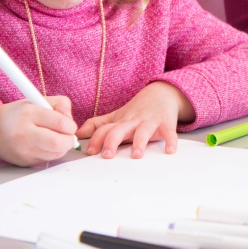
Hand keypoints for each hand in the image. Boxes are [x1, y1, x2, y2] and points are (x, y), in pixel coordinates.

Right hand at [0, 96, 77, 166]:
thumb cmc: (18, 114)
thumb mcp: (37, 100)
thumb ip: (59, 103)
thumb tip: (70, 118)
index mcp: (29, 114)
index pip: (60, 122)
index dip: (70, 125)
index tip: (69, 124)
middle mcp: (24, 134)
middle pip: (58, 143)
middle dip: (69, 140)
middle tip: (67, 135)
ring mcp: (23, 151)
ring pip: (55, 154)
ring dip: (61, 147)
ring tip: (55, 138)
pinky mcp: (24, 162)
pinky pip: (47, 160)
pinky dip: (51, 153)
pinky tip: (44, 145)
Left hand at [75, 81, 193, 158]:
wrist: (162, 93)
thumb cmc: (137, 110)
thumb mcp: (116, 116)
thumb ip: (97, 125)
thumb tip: (77, 134)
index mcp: (120, 122)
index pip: (105, 129)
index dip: (96, 139)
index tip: (90, 152)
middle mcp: (133, 122)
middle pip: (120, 130)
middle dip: (113, 141)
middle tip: (108, 155)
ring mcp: (150, 122)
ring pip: (143, 131)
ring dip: (139, 142)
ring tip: (136, 155)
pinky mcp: (166, 123)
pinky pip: (168, 132)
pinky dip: (170, 140)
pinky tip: (170, 150)